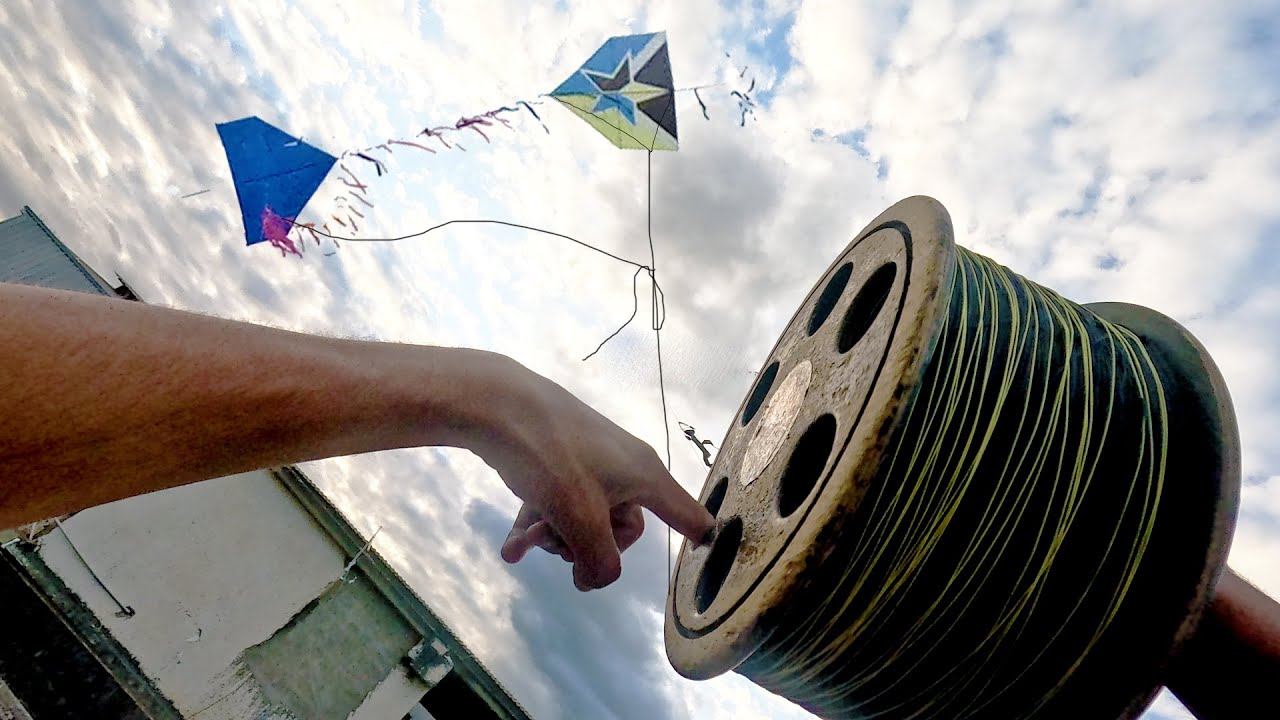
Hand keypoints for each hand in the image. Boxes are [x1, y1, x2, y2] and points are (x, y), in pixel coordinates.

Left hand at [464, 355, 714, 590]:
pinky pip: (557, 503)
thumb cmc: (552, 458)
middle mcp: (625, 468)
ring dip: (556, 537)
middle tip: (558, 549)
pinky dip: (537, 524)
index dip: (698, 537)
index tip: (709, 549)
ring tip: (526, 540)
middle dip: (589, 547)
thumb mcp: (579, 519)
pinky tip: (511, 548)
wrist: (496, 402)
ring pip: (584, 517)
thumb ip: (599, 562)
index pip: (687, 514)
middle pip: (622, 528)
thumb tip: (595, 579)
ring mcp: (590, 462)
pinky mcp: (558, 458)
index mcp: (645, 477)